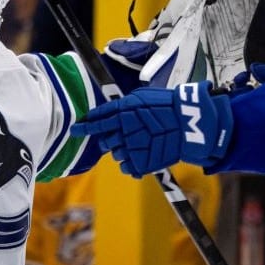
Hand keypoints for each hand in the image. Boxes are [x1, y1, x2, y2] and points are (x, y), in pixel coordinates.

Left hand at [71, 81, 233, 176]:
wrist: (189, 122)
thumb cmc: (167, 106)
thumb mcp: (141, 97)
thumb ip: (122, 107)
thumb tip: (108, 114)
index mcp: (121, 112)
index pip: (96, 121)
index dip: (84, 126)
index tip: (76, 130)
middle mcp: (121, 131)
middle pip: (105, 142)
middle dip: (110, 140)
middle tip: (126, 136)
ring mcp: (130, 148)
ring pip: (116, 154)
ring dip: (125, 150)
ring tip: (143, 144)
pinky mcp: (139, 163)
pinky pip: (127, 167)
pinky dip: (133, 163)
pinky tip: (144, 155)